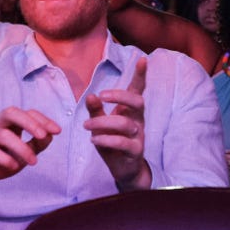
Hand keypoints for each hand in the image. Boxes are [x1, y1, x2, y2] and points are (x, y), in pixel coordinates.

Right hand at [0, 107, 60, 202]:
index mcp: (9, 123)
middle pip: (10, 113)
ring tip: (33, 161)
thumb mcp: (23, 153)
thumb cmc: (2, 160)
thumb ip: (37, 144)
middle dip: (29, 122)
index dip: (43, 119)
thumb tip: (51, 135)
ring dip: (21, 148)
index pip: (27, 113)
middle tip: (43, 135)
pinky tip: (13, 166)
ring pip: (2, 134)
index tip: (57, 131)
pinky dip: (3, 157)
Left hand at [84, 57, 150, 190]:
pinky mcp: (135, 152)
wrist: (124, 170)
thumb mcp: (101, 124)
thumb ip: (96, 110)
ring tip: (86, 126)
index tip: (143, 59)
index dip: (141, 75)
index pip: (138, 90)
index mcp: (130, 111)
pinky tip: (94, 140)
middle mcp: (138, 120)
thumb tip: (91, 95)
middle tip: (101, 95)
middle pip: (137, 102)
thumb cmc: (113, 142)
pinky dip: (107, 139)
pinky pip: (123, 143)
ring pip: (125, 124)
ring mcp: (139, 136)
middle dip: (120, 95)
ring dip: (103, 122)